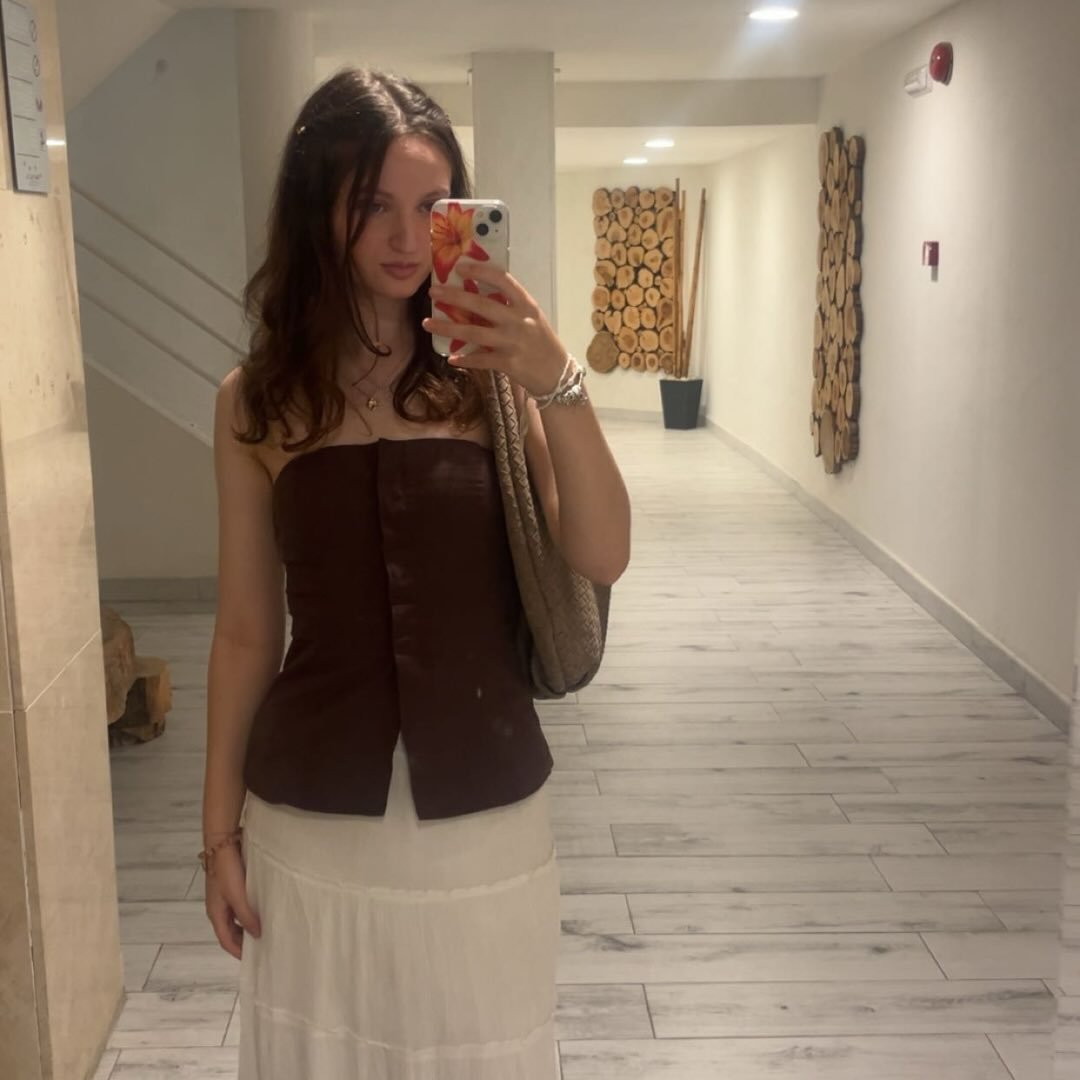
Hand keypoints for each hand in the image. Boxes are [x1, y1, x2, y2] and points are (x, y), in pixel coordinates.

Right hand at [204, 843, 260, 959]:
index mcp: (216, 914)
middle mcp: (219, 908)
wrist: (223, 844)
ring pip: (236, 919)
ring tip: (265, 930)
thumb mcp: (237, 896)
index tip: (253, 960)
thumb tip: (257, 935)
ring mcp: (225, 897)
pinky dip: (249, 912)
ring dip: (247, 926)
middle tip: (262, 946)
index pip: (226, 941)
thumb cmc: (227, 872)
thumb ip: (246, 916)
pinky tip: (262, 910)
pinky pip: (240, 906)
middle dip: (243, 941)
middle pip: (230, 931)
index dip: (238, 952)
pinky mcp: (232, 887)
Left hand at [422, 261, 566, 397]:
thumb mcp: (531, 317)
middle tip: (433, 292)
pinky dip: (464, 359)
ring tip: (427, 323)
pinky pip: (480, 359)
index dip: (480, 271)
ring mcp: (512, 342)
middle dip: (453, 297)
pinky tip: (451, 357)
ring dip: (447, 327)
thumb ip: (510, 306)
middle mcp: (519, 320)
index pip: (502, 280)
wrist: (556, 373)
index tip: (460, 268)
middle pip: (481, 305)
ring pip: (473, 332)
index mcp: (526, 305)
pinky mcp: (508, 363)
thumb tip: (476, 295)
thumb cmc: (541, 342)